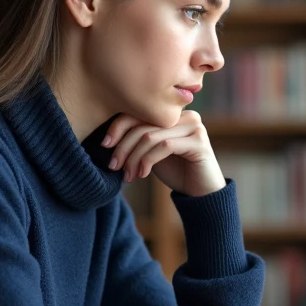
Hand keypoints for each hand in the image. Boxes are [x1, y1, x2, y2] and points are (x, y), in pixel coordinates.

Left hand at [101, 110, 225, 196]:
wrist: (201, 193)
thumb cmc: (176, 172)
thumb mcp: (152, 153)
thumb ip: (139, 140)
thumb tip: (108, 138)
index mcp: (172, 114)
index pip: (139, 111)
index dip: (118, 126)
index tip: (105, 145)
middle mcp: (185, 115)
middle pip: (143, 124)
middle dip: (124, 146)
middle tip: (114, 165)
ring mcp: (194, 127)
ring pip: (151, 136)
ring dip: (134, 158)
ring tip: (128, 175)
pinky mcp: (199, 142)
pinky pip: (165, 146)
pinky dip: (148, 161)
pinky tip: (142, 174)